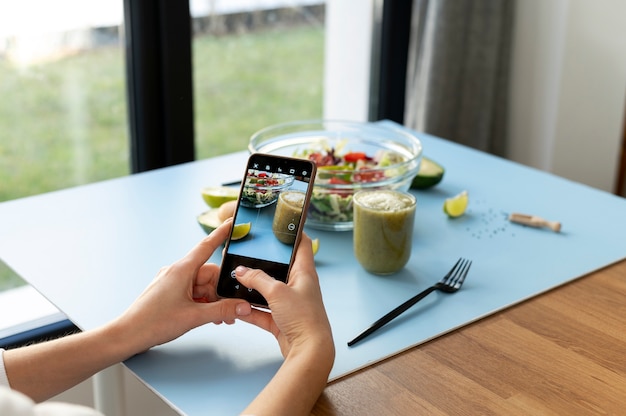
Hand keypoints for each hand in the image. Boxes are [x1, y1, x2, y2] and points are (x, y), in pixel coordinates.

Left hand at [110, 219, 251, 353]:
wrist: (128, 335)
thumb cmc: (153, 322)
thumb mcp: (194, 317)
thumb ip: (222, 310)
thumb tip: (243, 306)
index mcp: (182, 270)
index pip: (207, 246)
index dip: (221, 234)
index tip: (232, 223)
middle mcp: (177, 272)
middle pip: (209, 273)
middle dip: (222, 291)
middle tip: (232, 308)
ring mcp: (172, 282)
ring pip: (202, 286)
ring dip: (213, 300)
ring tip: (220, 318)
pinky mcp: (169, 293)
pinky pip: (193, 293)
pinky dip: (203, 303)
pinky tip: (208, 316)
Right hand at [236, 234, 334, 414]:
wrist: (309, 351)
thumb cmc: (304, 318)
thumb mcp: (277, 292)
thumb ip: (257, 280)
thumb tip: (241, 272)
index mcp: (305, 273)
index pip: (302, 244)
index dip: (293, 232)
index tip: (280, 223)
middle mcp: (299, 286)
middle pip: (280, 268)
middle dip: (262, 263)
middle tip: (246, 255)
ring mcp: (290, 304)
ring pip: (268, 291)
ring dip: (253, 289)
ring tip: (236, 282)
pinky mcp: (282, 321)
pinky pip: (262, 312)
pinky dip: (250, 310)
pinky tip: (237, 307)